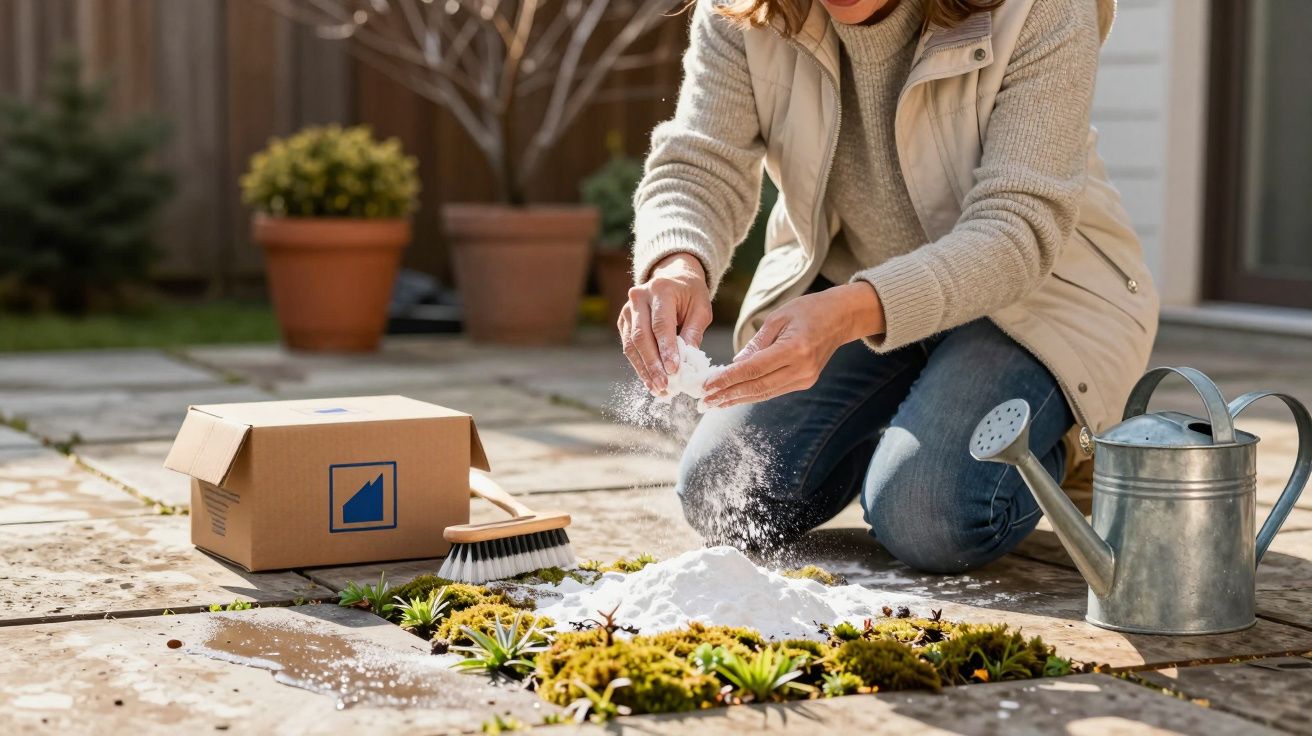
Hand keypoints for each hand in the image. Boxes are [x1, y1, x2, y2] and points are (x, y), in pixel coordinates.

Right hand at [618, 252, 713, 393]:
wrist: (673, 278)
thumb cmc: (690, 294)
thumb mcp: (701, 308)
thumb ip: (694, 333)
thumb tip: (687, 363)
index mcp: (661, 289)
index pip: (661, 324)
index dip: (666, 349)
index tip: (673, 370)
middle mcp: (639, 297)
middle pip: (641, 336)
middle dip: (653, 364)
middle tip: (664, 385)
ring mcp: (627, 309)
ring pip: (631, 344)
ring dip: (644, 369)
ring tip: (658, 388)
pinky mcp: (623, 321)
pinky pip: (628, 346)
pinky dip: (639, 365)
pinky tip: (650, 379)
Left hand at [703, 283, 884, 407]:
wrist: (841, 317)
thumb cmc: (808, 310)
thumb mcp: (777, 318)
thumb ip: (755, 344)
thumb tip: (733, 365)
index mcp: (795, 349)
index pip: (753, 369)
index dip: (728, 379)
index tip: (707, 386)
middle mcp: (801, 369)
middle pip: (757, 386)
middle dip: (728, 395)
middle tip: (704, 402)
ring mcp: (805, 379)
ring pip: (764, 393)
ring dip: (737, 398)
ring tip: (713, 403)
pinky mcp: (805, 382)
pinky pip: (773, 390)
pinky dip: (752, 394)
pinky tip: (734, 396)